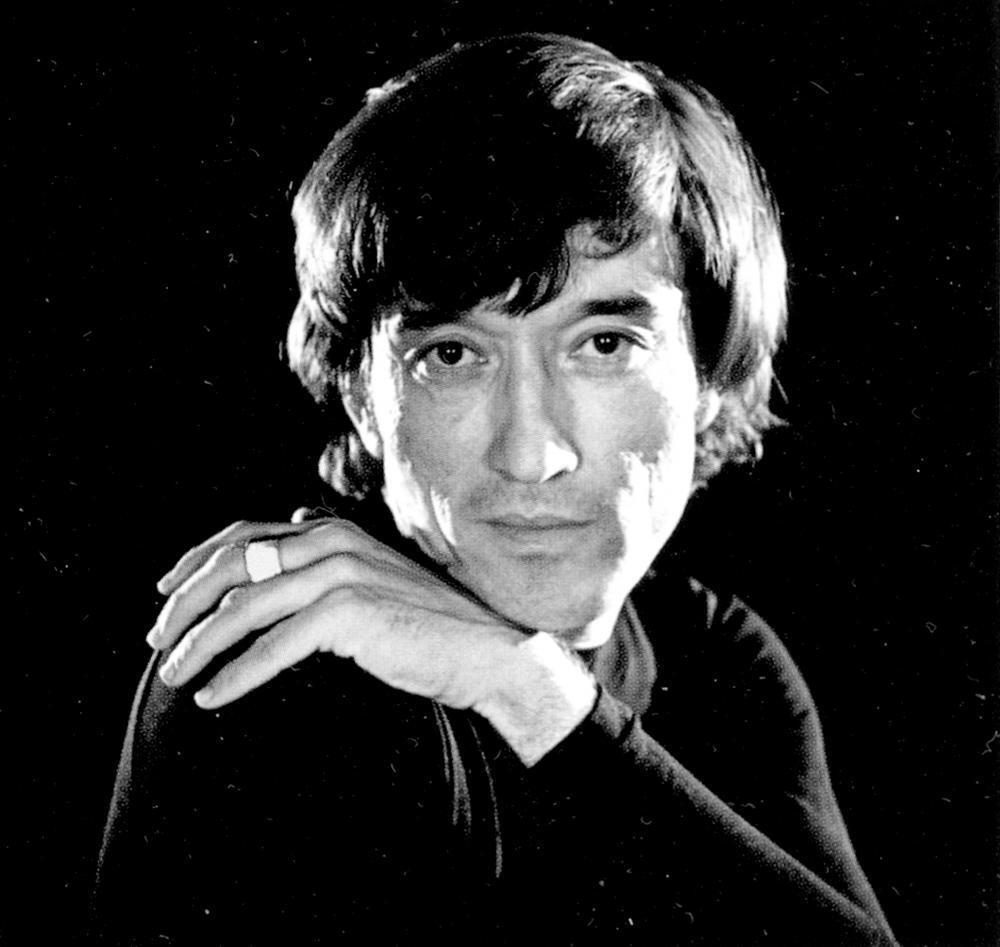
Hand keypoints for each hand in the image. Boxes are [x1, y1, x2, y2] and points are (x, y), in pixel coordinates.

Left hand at [147, 515, 596, 764]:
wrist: (486, 650)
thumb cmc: (425, 626)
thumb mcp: (368, 584)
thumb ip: (322, 572)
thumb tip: (274, 572)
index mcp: (330, 529)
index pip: (244, 535)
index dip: (195, 561)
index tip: (165, 592)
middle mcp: (330, 541)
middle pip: (232, 564)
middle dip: (184, 602)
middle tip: (158, 640)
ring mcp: (340, 574)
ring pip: (244, 606)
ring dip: (199, 644)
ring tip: (174, 675)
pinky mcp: (350, 613)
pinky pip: (274, 646)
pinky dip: (237, 674)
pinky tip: (214, 696)